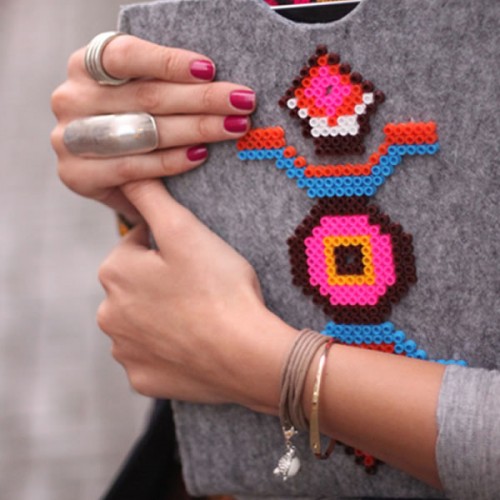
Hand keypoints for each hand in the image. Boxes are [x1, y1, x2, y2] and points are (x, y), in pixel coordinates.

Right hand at [51, 35, 254, 221]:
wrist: (106, 172)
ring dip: (196, 129)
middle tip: (243, 102)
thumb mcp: (140, 93)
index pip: (126, 56)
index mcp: (85, 65)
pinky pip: (134, 167)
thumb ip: (163, 83)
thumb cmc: (133, 121)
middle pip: (145, 97)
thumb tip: (216, 77)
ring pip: (144, 132)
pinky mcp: (76, 174)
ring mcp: (68, 138)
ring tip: (234, 127)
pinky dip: (171, 161)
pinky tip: (201, 154)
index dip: (169, 62)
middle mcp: (69, 97)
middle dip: (201, 99)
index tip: (210, 70)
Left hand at [97, 180, 296, 410]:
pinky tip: (194, 342)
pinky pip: (152, 356)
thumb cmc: (219, 287)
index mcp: (114, 272)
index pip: (137, 243)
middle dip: (161, 280)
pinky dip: (169, 348)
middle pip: (137, 284)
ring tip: (199, 312)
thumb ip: (150, 196)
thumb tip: (128, 172)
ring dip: (163, 313)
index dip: (169, 244)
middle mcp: (108, 314)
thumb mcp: (185, 230)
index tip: (194, 253)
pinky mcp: (144, 379)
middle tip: (201, 283)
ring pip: (142, 320)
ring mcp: (125, 352)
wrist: (246, 354)